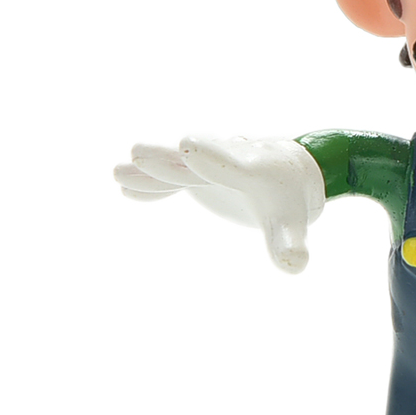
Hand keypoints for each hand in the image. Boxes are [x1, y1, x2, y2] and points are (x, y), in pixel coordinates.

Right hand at [114, 137, 324, 272]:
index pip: (232, 164)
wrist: (285, 172)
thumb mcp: (292, 224)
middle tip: (139, 153)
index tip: (189, 148)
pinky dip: (152, 184)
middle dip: (169, 159)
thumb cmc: (290, 201)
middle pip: (194, 160)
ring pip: (176, 166)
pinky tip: (126, 189)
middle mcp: (226, 160)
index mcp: (255, 170)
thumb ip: (290, 243)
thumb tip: (296, 266)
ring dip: (151, 170)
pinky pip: (171, 178)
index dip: (212, 158)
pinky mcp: (196, 173)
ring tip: (119, 173)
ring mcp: (208, 165)